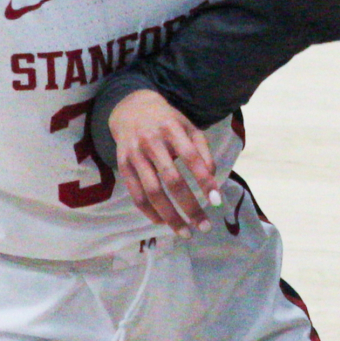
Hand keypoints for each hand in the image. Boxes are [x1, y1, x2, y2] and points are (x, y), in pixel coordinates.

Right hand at [108, 90, 221, 232]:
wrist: (130, 109)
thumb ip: (202, 150)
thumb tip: (211, 179)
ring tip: (185, 232)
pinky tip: (163, 222)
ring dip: (170, 216)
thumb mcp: (188, 127)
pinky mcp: (122, 165)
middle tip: (204, 227)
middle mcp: (150, 141)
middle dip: (189, 206)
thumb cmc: (166, 121)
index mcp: (171, 129)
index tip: (217, 201)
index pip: (190, 157)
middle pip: (171, 180)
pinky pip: (136, 195)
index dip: (204, 180)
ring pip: (152, 192)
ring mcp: (134, 155)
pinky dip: (150, 212)